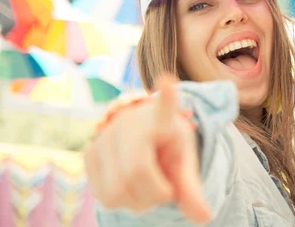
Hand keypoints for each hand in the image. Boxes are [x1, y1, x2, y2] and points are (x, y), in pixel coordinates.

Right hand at [84, 74, 210, 222]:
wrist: (143, 137)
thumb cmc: (168, 147)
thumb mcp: (184, 163)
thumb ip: (192, 190)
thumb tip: (205, 217)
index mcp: (160, 118)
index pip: (164, 107)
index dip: (166, 96)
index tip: (169, 80)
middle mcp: (128, 121)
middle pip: (135, 173)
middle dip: (155, 194)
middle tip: (166, 190)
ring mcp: (105, 135)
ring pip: (117, 191)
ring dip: (139, 202)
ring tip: (149, 186)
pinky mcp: (89, 153)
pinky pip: (104, 197)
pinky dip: (122, 202)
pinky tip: (131, 187)